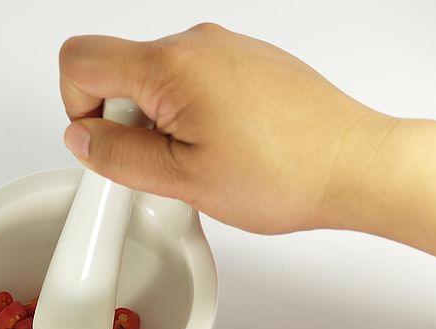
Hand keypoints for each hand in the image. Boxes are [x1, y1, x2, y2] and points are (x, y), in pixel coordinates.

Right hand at [59, 23, 435, 289]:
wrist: (357, 165)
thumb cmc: (288, 172)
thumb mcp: (184, 181)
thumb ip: (118, 157)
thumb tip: (83, 139)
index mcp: (171, 65)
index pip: (79, 59)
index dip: (77, 108)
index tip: (108, 144)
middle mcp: (197, 41)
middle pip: (119, 67)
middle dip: (125, 119)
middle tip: (165, 162)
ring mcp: (226, 46)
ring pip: (157, 77)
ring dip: (161, 119)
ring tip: (203, 159)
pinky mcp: (248, 59)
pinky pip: (194, 78)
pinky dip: (192, 112)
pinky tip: (226, 147)